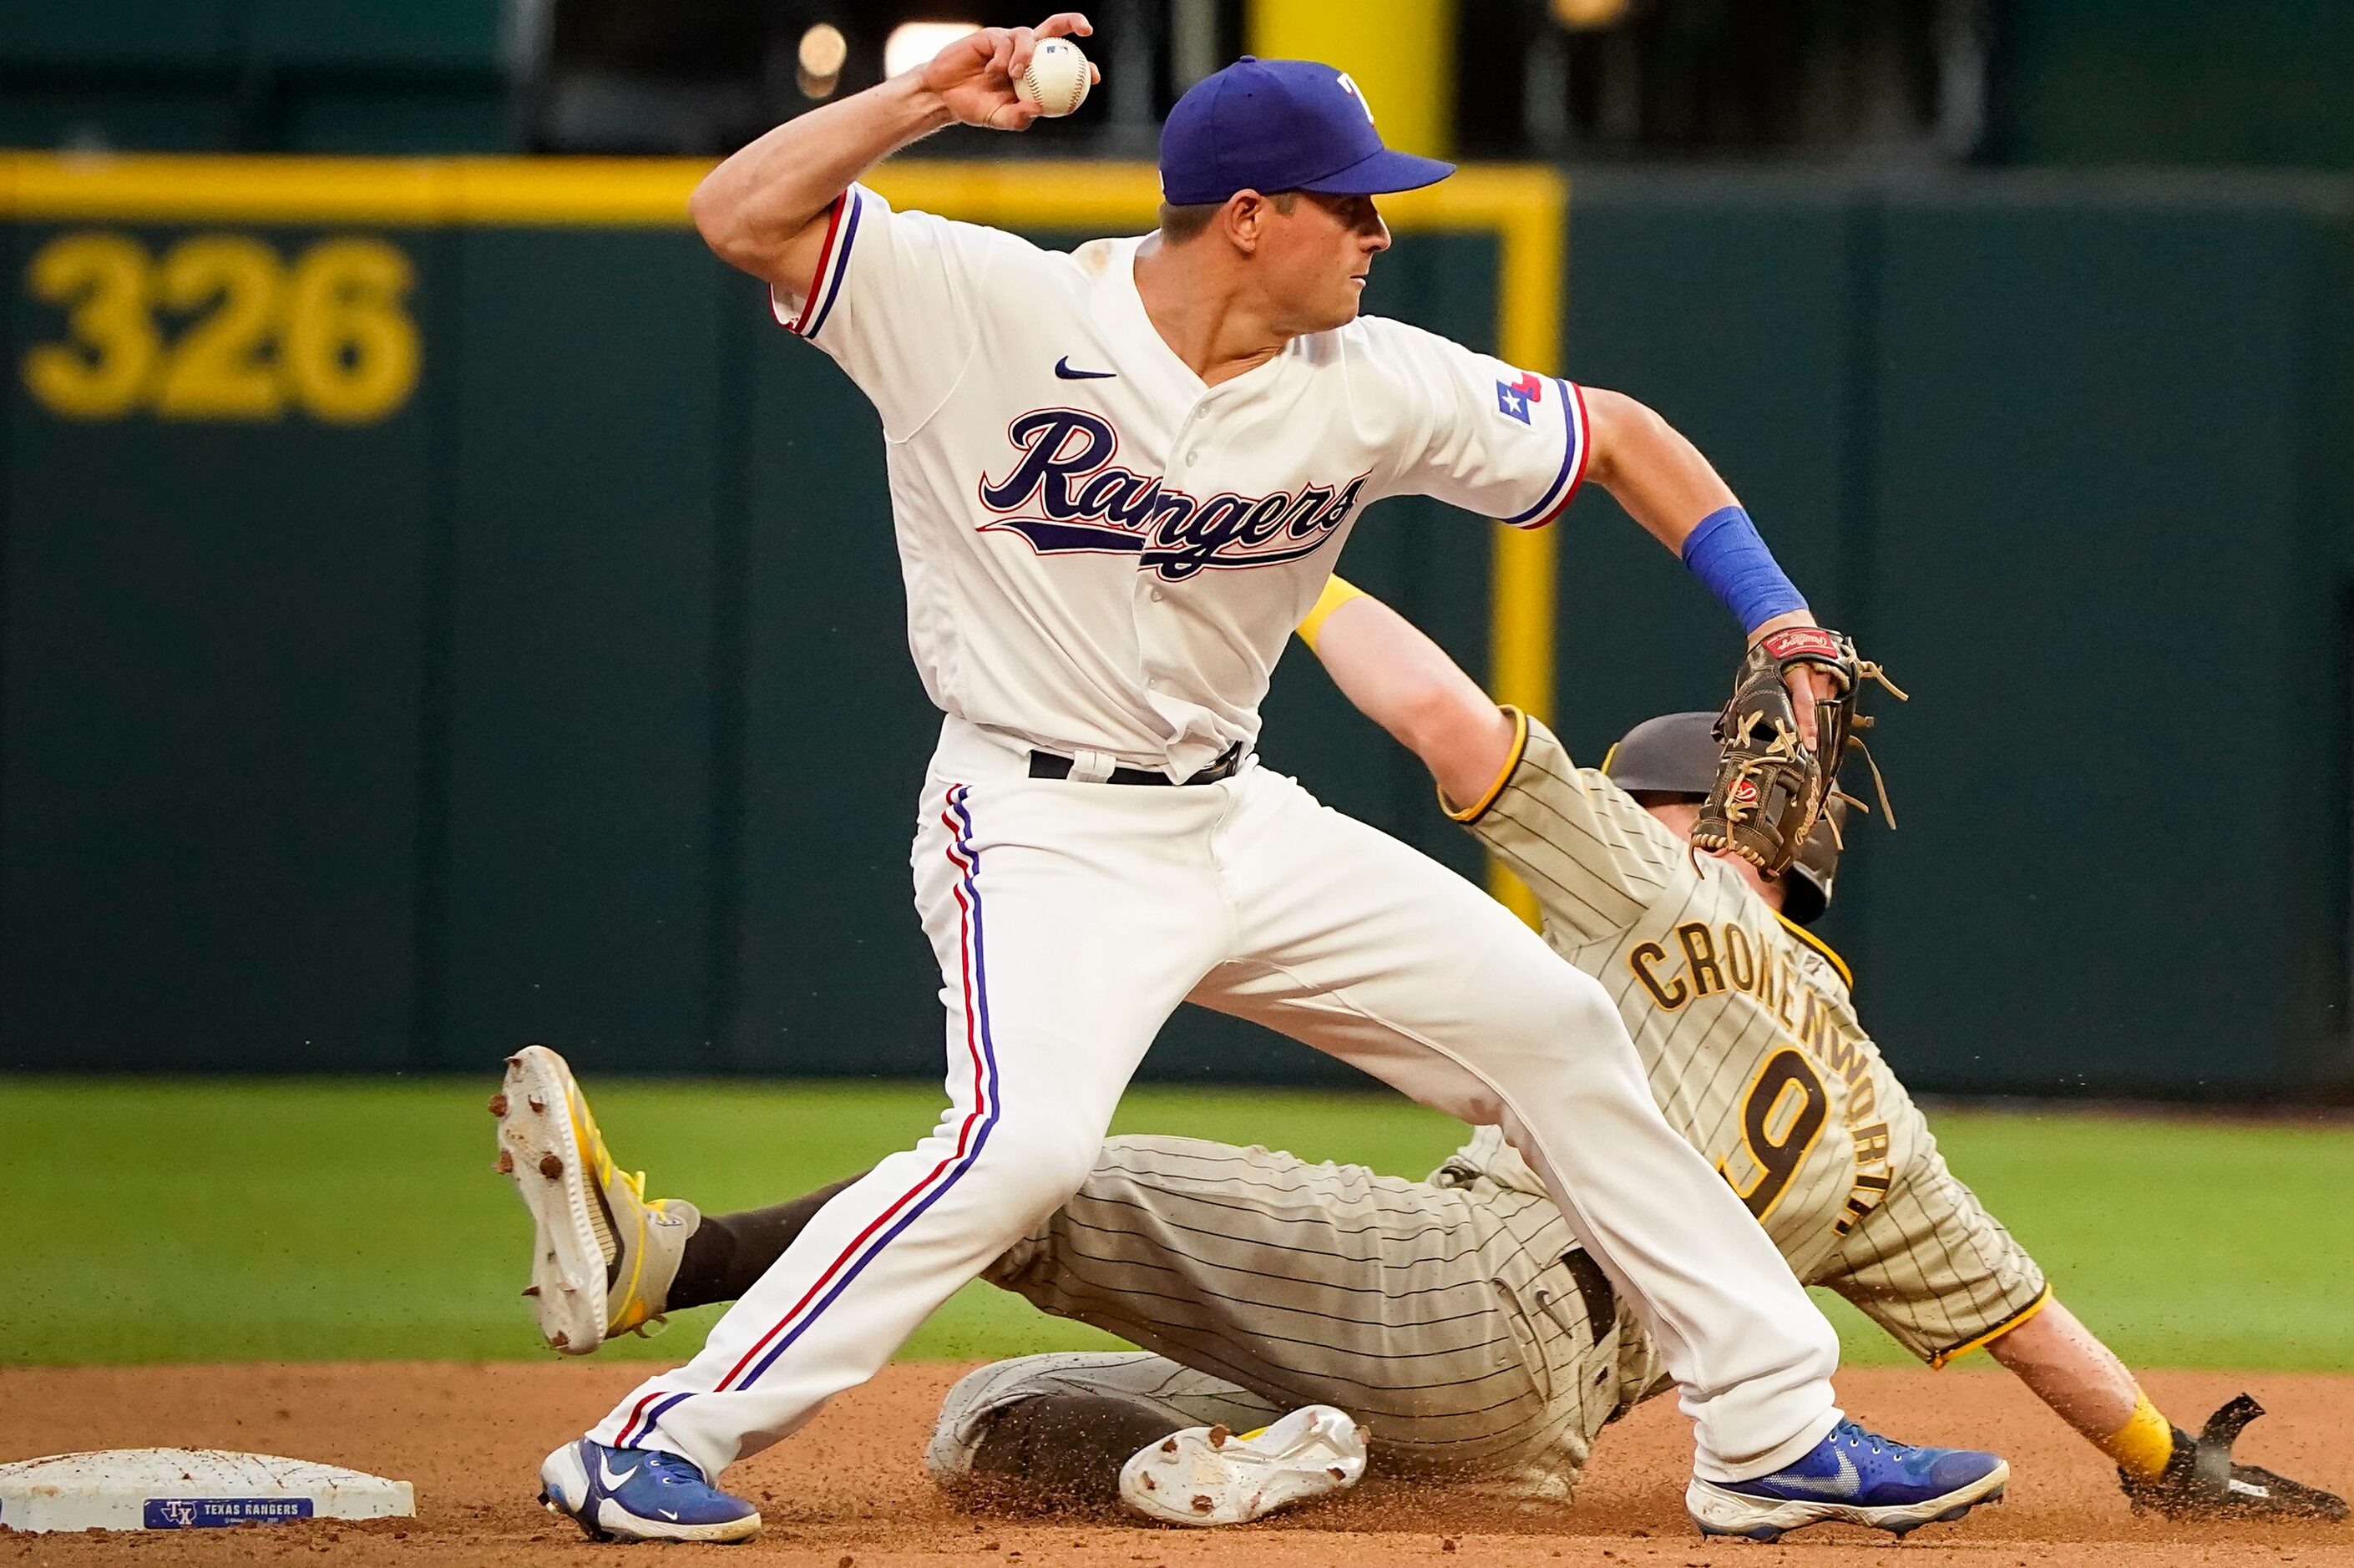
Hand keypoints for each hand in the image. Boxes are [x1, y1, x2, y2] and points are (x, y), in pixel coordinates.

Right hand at [916, 13, 1099, 131]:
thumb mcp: (998, 119)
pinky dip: (1001, 58)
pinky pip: (1004, 41)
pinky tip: (992, 72)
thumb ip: (1018, 117)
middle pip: (1055, 29)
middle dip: (1073, 23)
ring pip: (1028, 35)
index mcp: (1036, 73)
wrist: (943, 96)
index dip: (1084, 66)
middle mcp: (1026, 53)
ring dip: (1026, 54)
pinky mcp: (990, 36)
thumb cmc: (974, 107)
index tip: (1094, 76)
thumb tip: (1039, 110)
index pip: (1065, 64)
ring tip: (1015, 75)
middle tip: (1086, 30)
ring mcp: (1008, 42)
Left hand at [1749, 609, 1834, 750]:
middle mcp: (1816, 671)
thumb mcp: (1759, 672)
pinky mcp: (1838, 667)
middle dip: (1817, 728)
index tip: (1810, 746)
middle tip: (1814, 748)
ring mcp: (1829, 668)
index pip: (1803, 705)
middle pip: (1821, 707)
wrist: (1784, 622)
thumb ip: (1762, 695)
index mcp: (1794, 673)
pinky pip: (1836, 692)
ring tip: (1817, 734)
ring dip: (1823, 717)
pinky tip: (1823, 714)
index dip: (1807, 727)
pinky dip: (1829, 703)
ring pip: (1829, 700)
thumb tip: (1748, 723)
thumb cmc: (1767, 651)